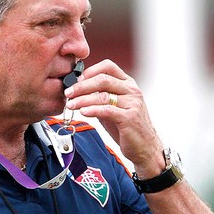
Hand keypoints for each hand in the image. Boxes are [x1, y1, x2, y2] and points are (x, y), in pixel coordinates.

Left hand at [64, 59, 164, 177]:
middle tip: (68, 93)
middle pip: (103, 79)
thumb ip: (100, 96)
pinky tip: (83, 112)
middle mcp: (132, 90)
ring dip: (83, 99)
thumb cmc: (126, 127)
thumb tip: (77, 89)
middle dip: (81, 86)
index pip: (108, 67)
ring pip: (103, 95)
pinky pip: (107, 110)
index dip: (89, 71)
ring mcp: (132, 103)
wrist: (145, 147)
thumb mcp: (113, 106)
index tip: (75, 80)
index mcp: (128, 83)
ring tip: (70, 104)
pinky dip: (92, 110)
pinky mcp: (129, 118)